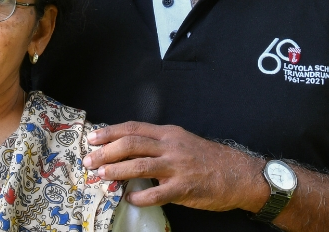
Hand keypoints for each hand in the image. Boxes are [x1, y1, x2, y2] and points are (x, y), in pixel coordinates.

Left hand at [83, 122, 268, 211]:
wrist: (238, 174)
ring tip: (101, 175)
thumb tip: (127, 150)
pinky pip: (157, 194)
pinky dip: (140, 197)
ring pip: (140, 166)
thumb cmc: (208, 159)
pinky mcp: (185, 188)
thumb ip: (158, 144)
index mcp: (169, 134)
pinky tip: (130, 199)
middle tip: (89, 160)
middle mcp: (171, 146)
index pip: (133, 128)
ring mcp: (178, 167)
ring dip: (117, 171)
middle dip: (107, 152)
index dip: (110, 132)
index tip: (92, 138)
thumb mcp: (182, 142)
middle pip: (132, 144)